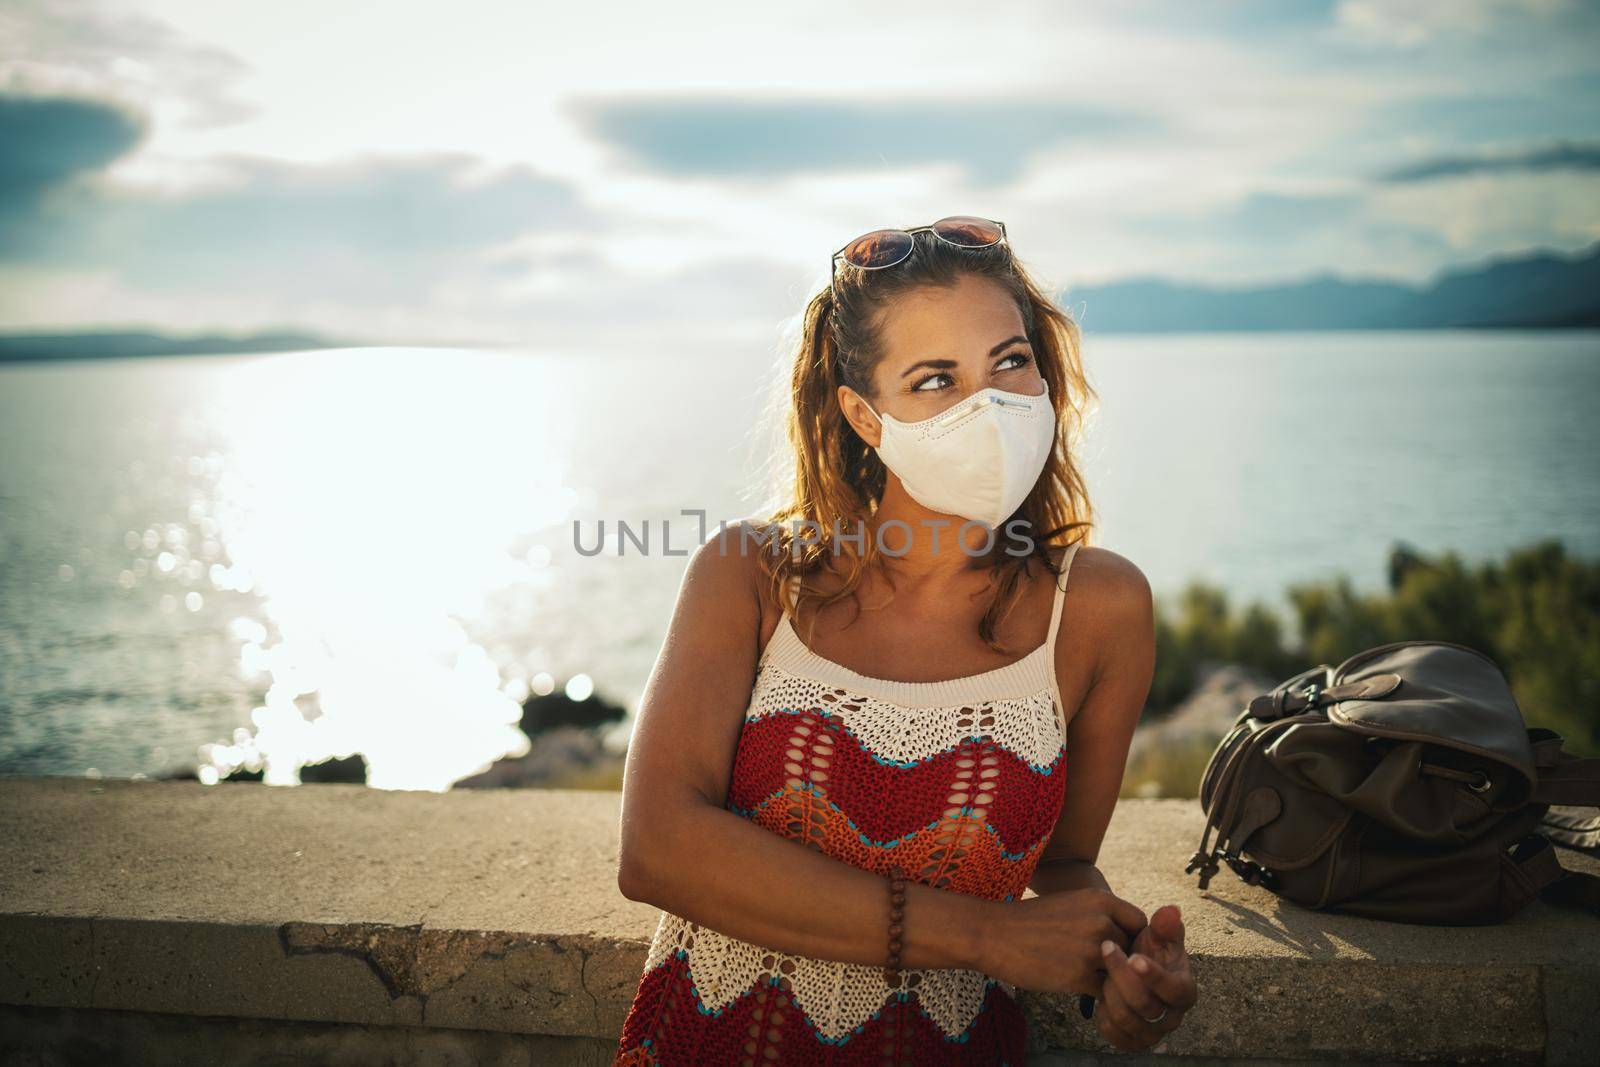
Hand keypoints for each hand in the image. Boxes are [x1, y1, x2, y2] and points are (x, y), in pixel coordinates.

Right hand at [979, 889, 1146, 998]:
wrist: (993, 934)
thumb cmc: (1030, 920)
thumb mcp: (1070, 903)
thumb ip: (1099, 915)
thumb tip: (1124, 935)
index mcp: (1100, 899)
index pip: (1139, 922)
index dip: (1132, 936)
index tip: (1119, 946)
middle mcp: (1101, 922)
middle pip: (1132, 949)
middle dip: (1121, 960)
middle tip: (1104, 967)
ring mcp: (1092, 950)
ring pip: (1121, 973)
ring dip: (1111, 980)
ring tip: (1094, 981)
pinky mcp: (1080, 977)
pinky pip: (1105, 993)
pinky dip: (1097, 996)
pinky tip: (1082, 991)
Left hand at [1094, 903, 1195, 1051]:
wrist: (1133, 971)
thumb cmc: (1149, 950)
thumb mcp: (1158, 934)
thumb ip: (1165, 924)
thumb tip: (1172, 910)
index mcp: (1185, 990)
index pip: (1174, 989)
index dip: (1154, 975)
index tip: (1134, 957)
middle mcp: (1173, 1017)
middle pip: (1145, 1005)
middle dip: (1121, 976)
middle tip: (1106, 949)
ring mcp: (1154, 1032)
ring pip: (1126, 1019)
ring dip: (1109, 992)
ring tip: (1103, 972)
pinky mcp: (1133, 1041)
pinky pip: (1114, 1034)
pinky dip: (1103, 1014)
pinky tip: (1100, 994)